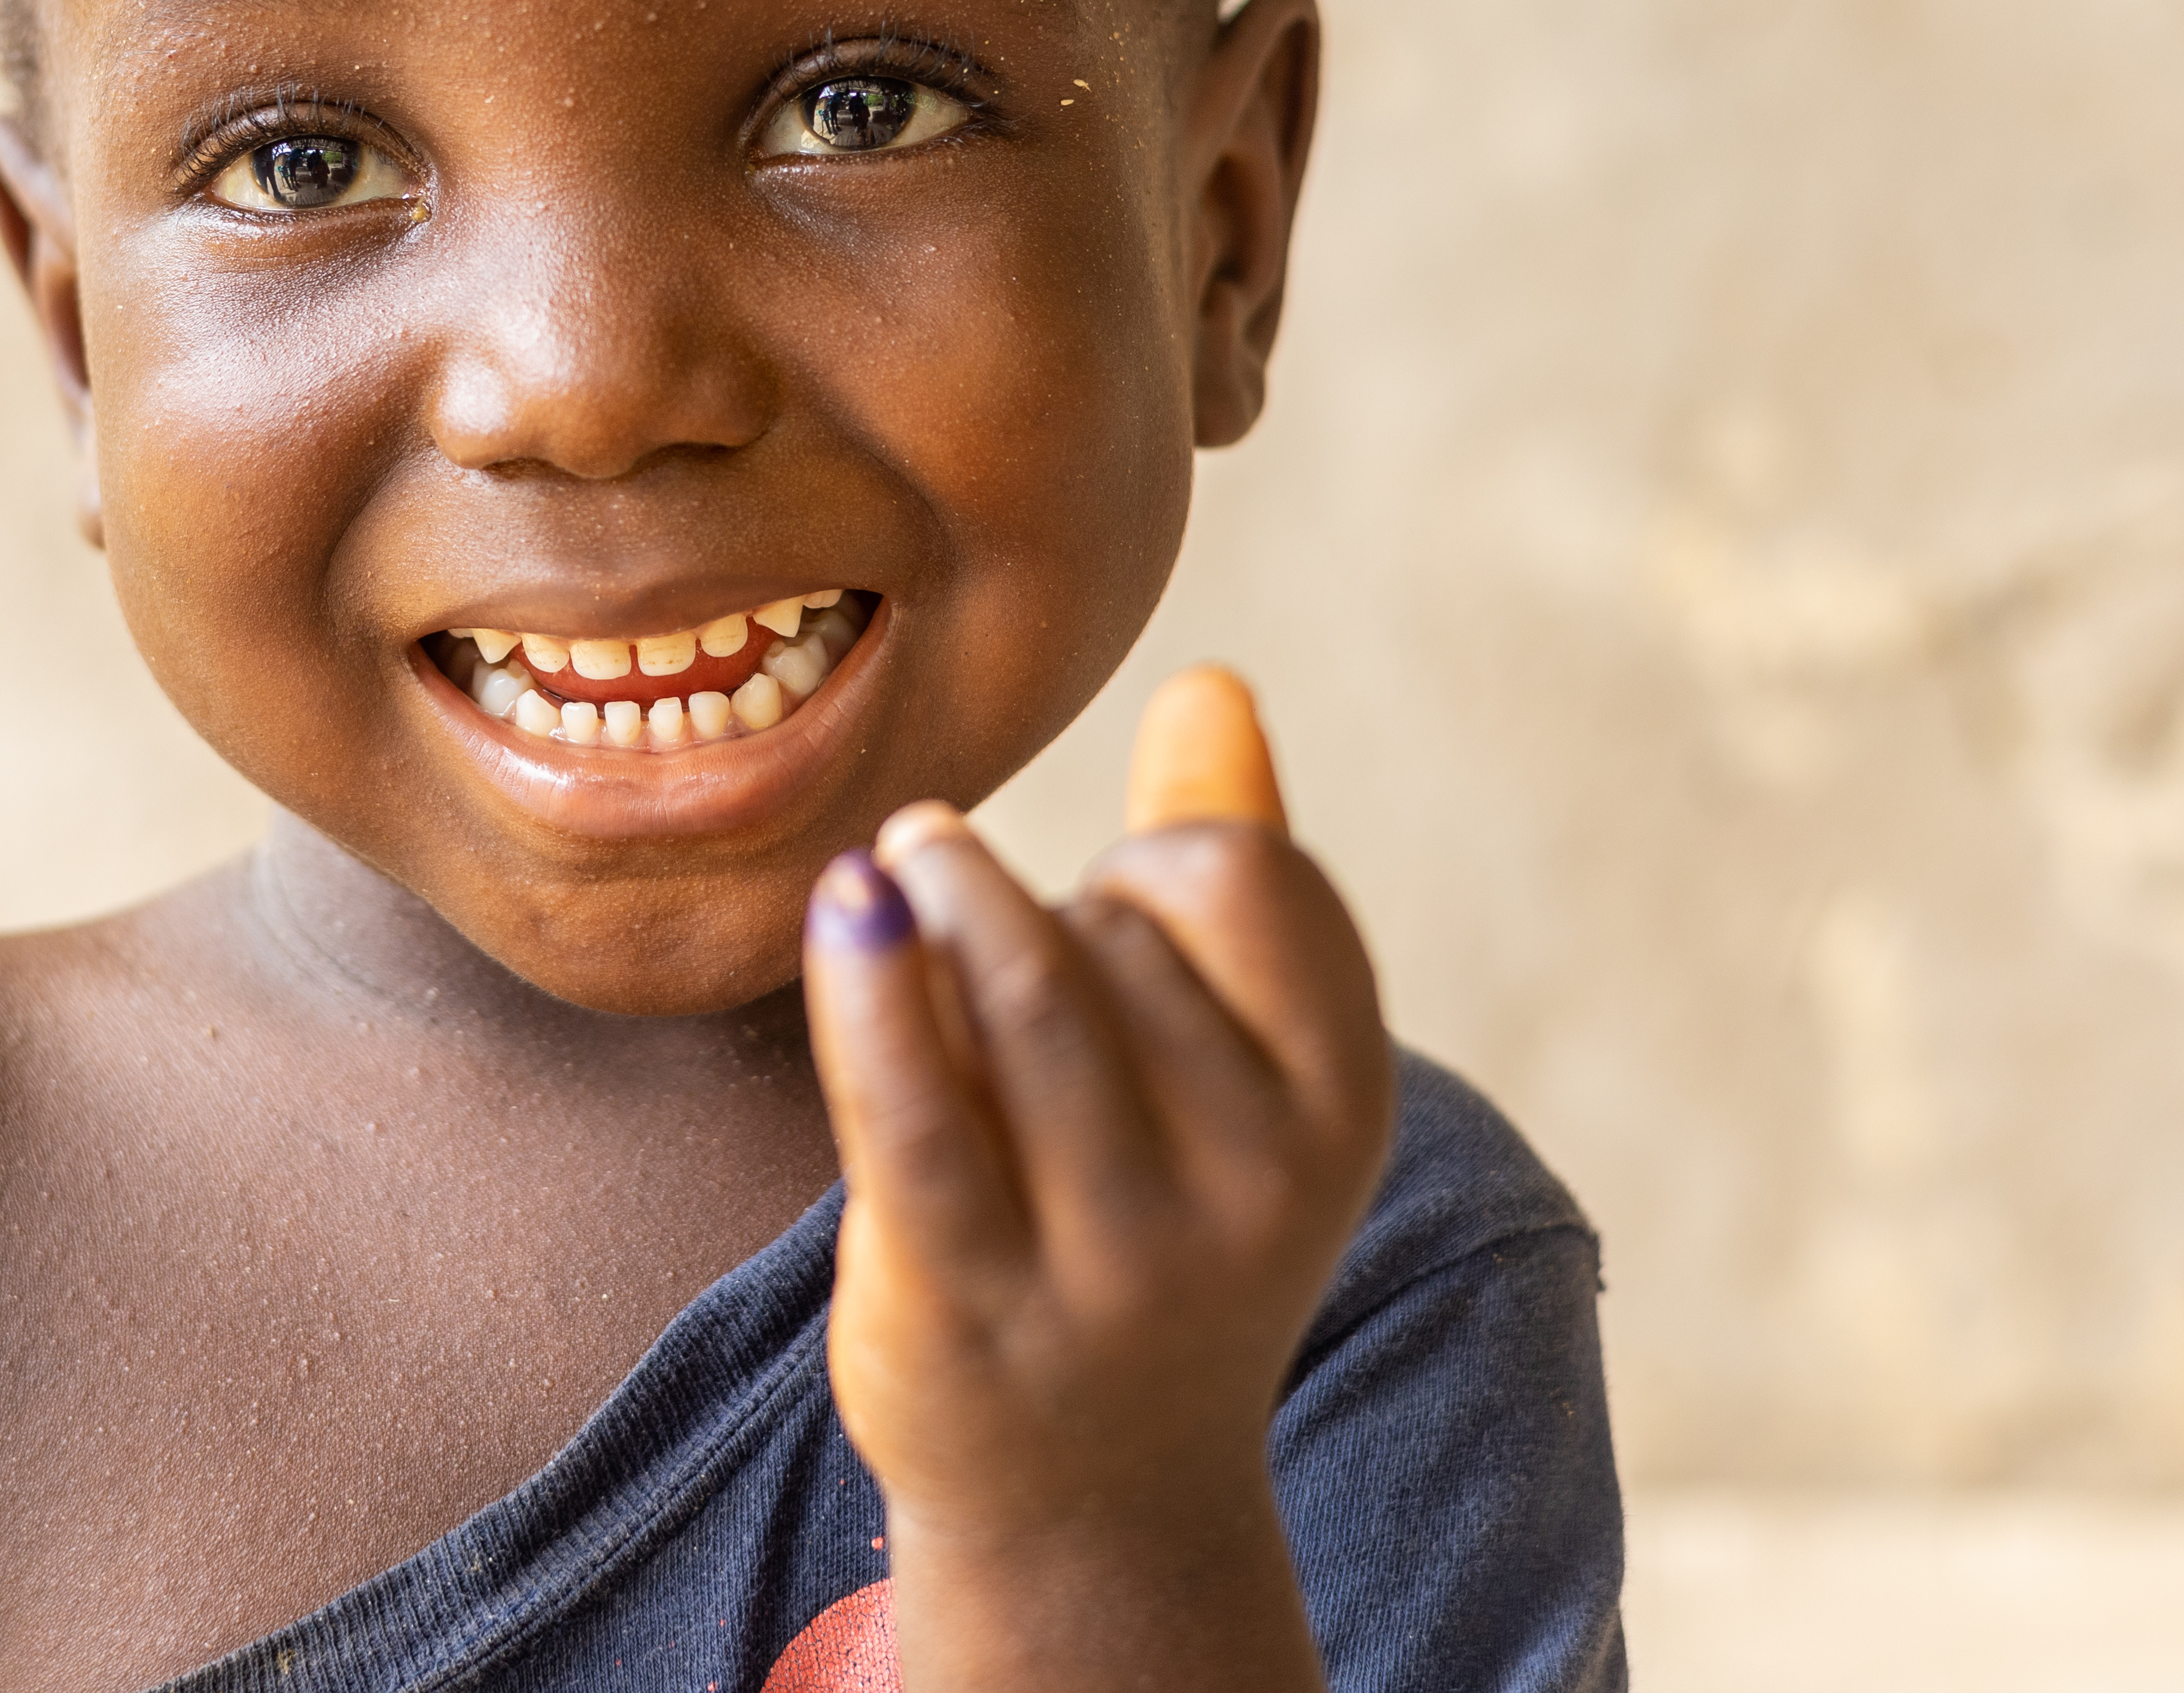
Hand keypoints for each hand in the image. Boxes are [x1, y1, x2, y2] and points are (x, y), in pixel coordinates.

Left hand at [802, 668, 1396, 1686]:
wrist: (1090, 1497)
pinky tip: (847, 901)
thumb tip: (1210, 686)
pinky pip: (908, 1101)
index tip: (1117, 916)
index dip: (1152, 862)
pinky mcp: (968, 1294)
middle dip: (1034, 916)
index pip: (1238, 875)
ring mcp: (1110, 1253)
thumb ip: (1231, 869)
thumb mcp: (1238, 1073)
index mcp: (1336, 1107)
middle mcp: (1247, 1185)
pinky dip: (869, 982)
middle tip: (1006, 982)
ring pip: (1012, 987)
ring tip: (899, 873)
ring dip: (943, 907)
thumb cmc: (1155, 1221)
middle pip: (1104, 931)